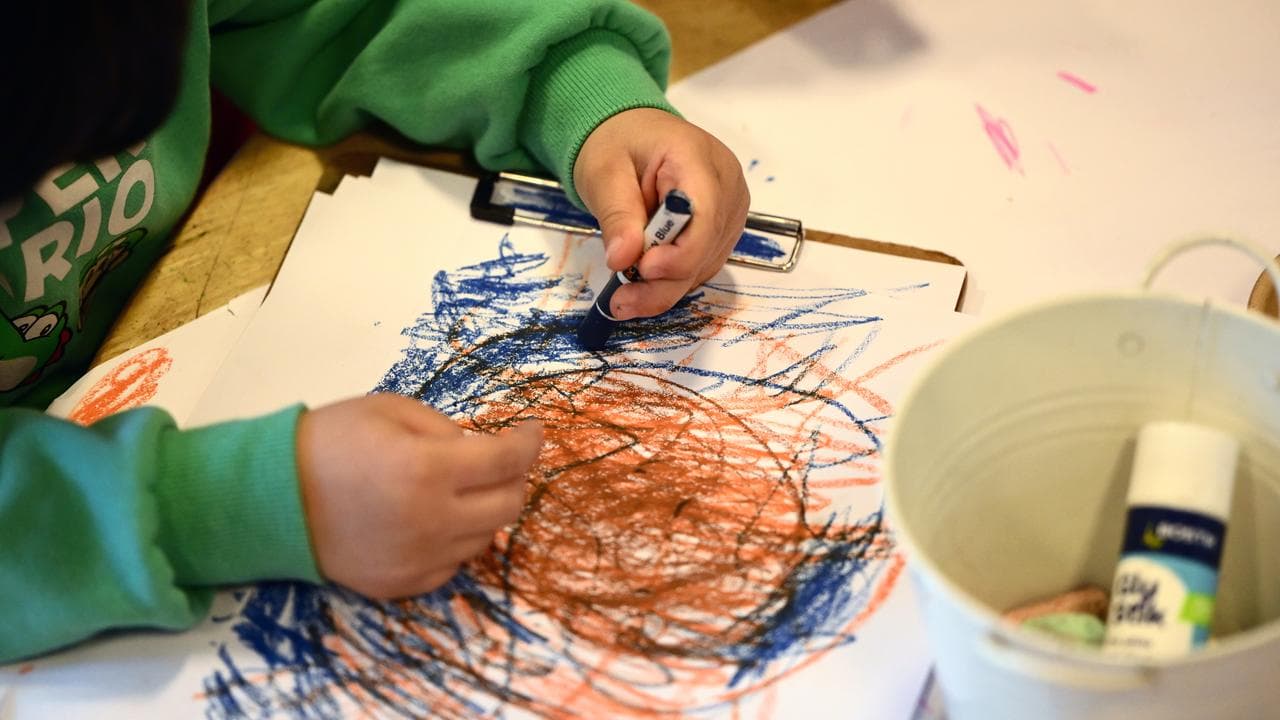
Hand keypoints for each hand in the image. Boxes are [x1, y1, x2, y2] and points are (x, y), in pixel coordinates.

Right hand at [295, 393, 543, 598]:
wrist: (269, 497)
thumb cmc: (330, 440)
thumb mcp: (391, 410)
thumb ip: (446, 429)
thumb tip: (482, 451)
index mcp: (429, 470)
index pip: (508, 460)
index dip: (529, 442)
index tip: (531, 432)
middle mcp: (432, 520)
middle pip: (509, 505)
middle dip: (514, 477)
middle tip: (500, 460)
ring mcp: (419, 559)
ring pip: (486, 538)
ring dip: (485, 509)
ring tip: (461, 487)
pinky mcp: (402, 584)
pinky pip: (454, 564)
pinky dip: (457, 539)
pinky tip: (436, 518)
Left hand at [574, 108, 749, 319]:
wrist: (632, 133)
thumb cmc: (619, 144)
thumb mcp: (604, 173)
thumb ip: (617, 215)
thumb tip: (623, 259)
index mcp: (698, 158)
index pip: (705, 214)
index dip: (680, 252)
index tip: (644, 270)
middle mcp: (726, 185)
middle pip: (706, 246)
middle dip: (664, 281)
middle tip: (621, 301)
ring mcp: (729, 209)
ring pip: (705, 264)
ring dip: (665, 288)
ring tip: (624, 298)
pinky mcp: (721, 229)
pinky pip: (701, 264)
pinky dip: (672, 280)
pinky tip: (642, 286)